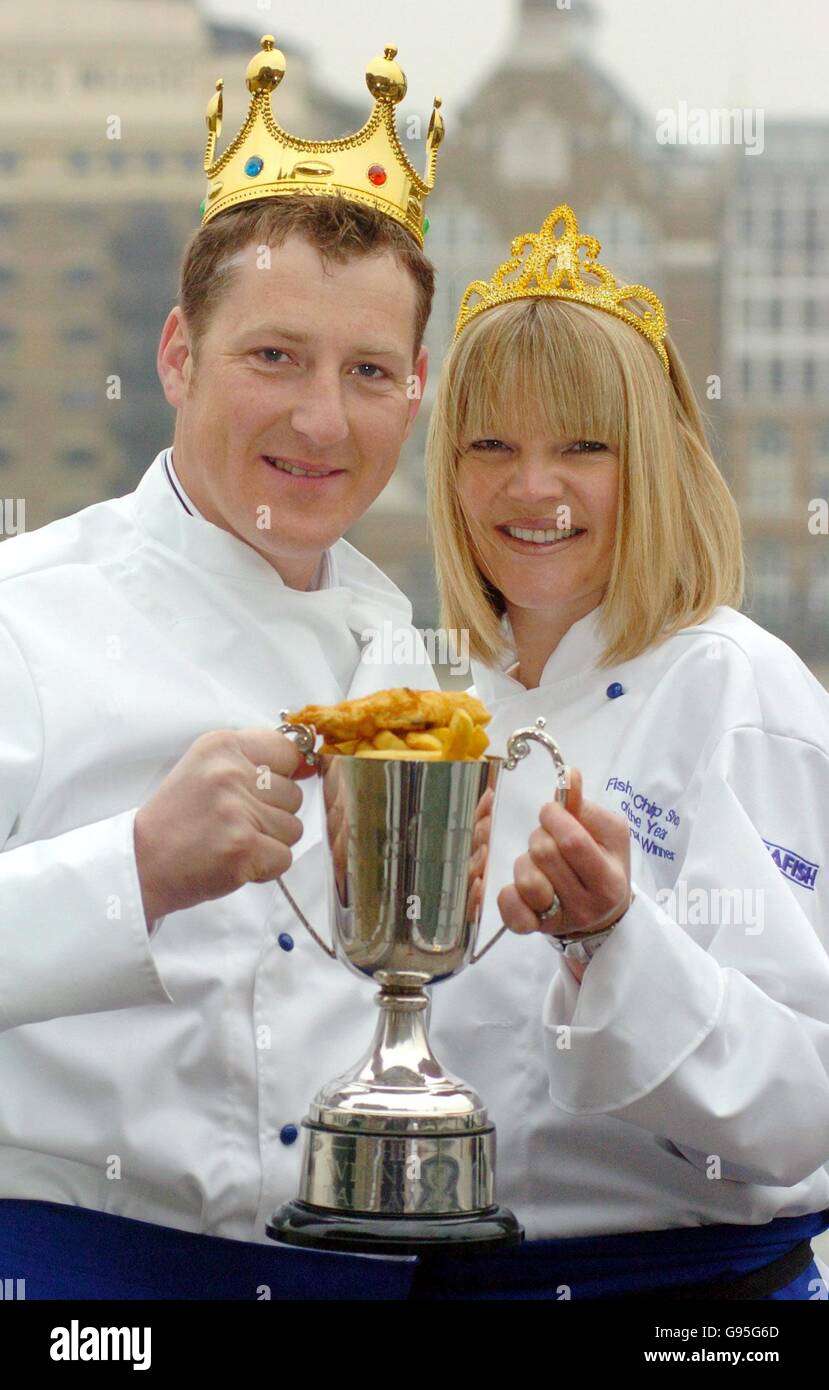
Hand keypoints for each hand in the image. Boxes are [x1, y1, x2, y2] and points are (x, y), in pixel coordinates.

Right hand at [134, 729, 315, 926]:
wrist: (140, 864)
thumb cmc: (176, 820)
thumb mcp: (206, 771)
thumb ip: (256, 762)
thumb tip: (311, 763)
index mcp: (221, 746)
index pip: (288, 750)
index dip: (282, 775)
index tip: (261, 791)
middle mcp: (230, 772)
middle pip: (294, 795)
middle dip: (272, 815)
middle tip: (231, 824)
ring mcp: (238, 810)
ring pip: (294, 828)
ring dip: (269, 842)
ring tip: (230, 841)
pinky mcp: (244, 847)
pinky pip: (285, 857)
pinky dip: (264, 867)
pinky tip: (232, 861)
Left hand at [497, 768, 631, 938]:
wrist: (602, 912)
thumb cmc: (604, 864)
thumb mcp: (608, 834)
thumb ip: (585, 807)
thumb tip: (570, 775)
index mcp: (608, 879)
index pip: (573, 842)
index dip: (554, 817)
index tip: (550, 810)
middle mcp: (586, 904)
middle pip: (545, 855)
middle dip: (540, 835)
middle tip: (546, 837)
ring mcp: (559, 920)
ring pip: (526, 879)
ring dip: (526, 861)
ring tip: (537, 862)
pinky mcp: (535, 929)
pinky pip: (512, 912)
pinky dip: (508, 894)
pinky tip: (517, 885)